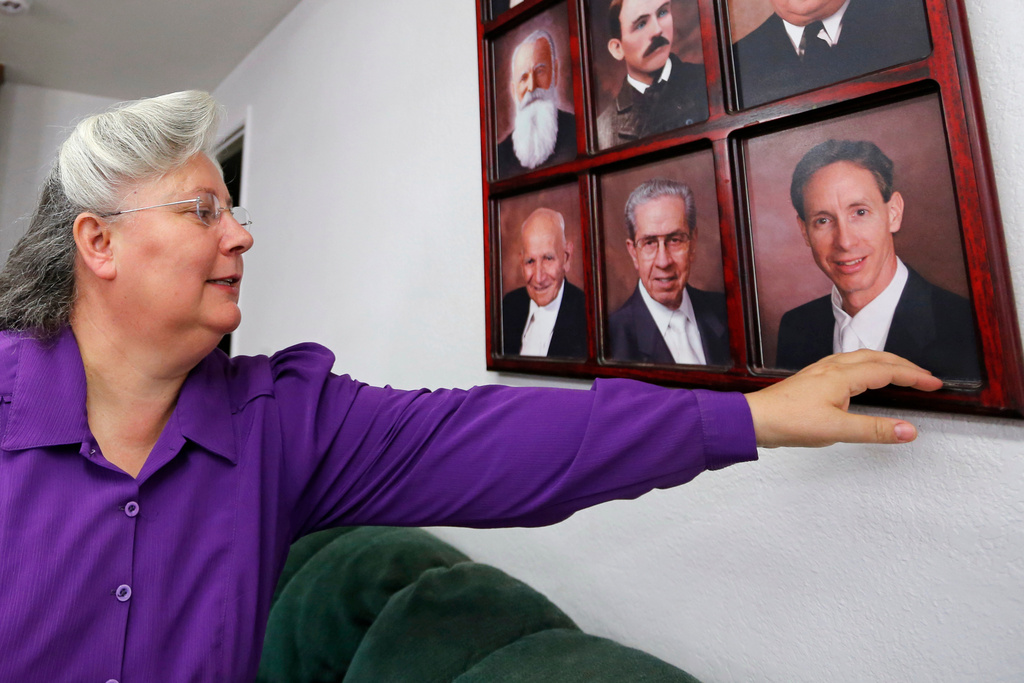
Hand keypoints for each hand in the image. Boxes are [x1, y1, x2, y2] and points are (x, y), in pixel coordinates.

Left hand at [745, 350, 944, 447]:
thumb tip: (909, 431)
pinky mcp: (812, 378)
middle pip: (876, 357)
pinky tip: (860, 375)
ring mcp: (820, 371)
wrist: (754, 419)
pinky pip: (846, 363)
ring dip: (884, 362)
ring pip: (860, 358)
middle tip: (924, 376)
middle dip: (903, 364)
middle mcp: (832, 368)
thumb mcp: (836, 430)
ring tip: (900, 371)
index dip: (914, 376)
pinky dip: (865, 365)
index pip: (888, 371)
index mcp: (842, 376)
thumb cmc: (789, 422)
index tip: (935, 383)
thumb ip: (874, 430)